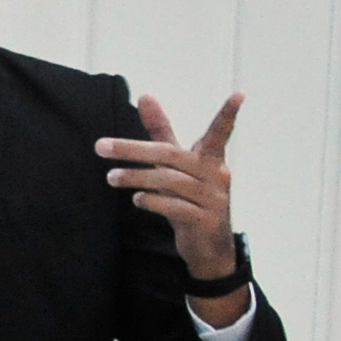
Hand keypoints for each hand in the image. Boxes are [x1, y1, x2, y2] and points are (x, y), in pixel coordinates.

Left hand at [98, 93, 246, 294]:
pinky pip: (175, 207)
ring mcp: (213, 198)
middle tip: (100, 146)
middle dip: (133, 149)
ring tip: (111, 178)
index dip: (228, 114)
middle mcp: (216, 174)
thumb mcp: (175, 165)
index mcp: (211, 159)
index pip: (220, 133)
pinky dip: (152, 201)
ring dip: (136, 178)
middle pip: (171, 155)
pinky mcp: (205, 220)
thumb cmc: (189, 197)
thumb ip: (161, 132)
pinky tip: (136, 199)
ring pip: (170, 182)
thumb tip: (145, 95)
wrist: (207, 246)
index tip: (240, 94)